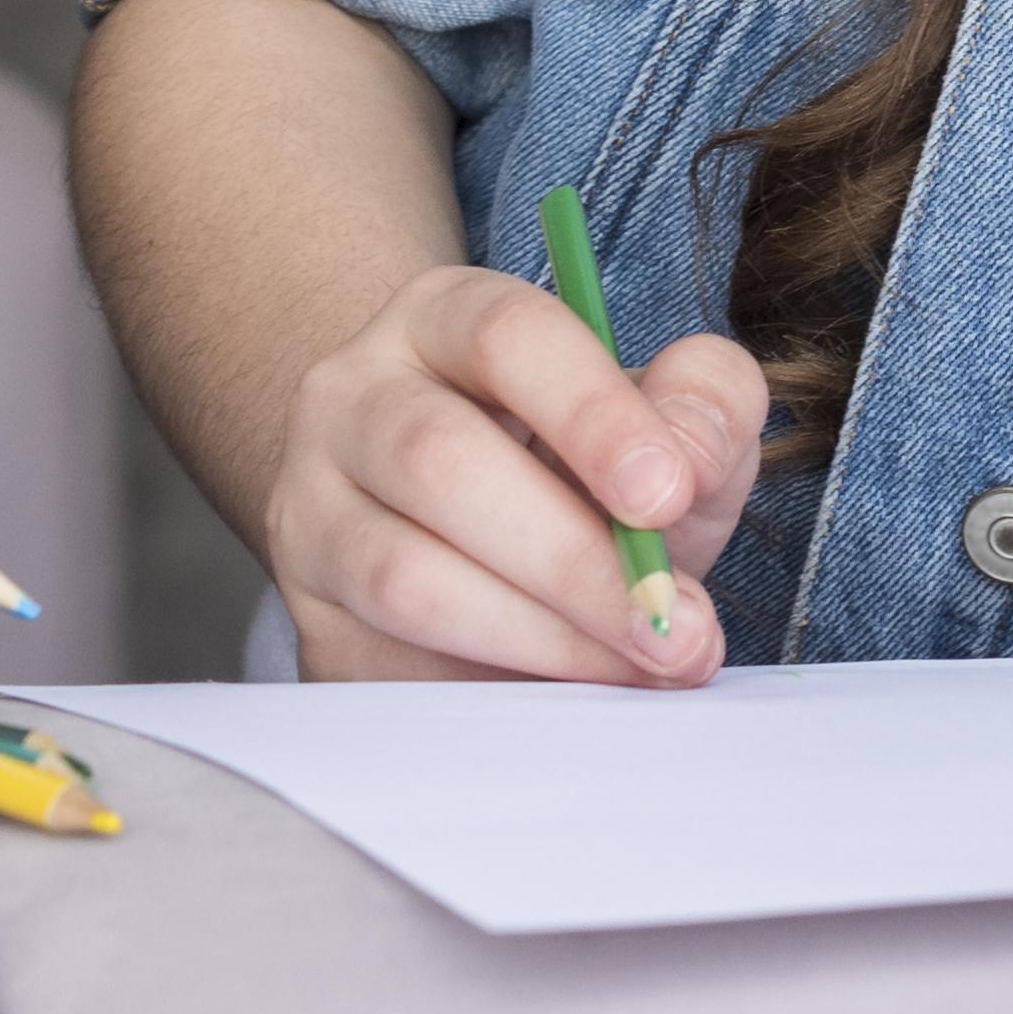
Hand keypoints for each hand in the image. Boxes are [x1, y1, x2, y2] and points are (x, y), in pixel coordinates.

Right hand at [262, 262, 766, 684]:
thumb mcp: (665, 419)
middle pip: (437, 458)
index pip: (504, 335)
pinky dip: (492, 682)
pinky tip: (566, 694)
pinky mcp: (308, 611)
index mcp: (445, 319)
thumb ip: (704, 405)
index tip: (670, 495)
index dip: (592, 413)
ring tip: (637, 665)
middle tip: (675, 623)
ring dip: (541, 636)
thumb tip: (687, 458)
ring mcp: (312, 504)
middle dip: (573, 557)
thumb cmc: (580, 469)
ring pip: (402, 573)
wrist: (469, 541)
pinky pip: (389, 658)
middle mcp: (353, 394)